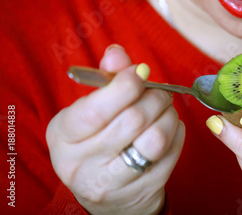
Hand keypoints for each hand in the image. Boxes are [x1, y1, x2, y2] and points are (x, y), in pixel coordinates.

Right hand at [46, 45, 184, 213]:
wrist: (108, 192)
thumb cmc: (98, 138)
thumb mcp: (90, 109)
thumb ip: (106, 79)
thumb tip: (116, 52)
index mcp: (62, 136)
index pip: (95, 110)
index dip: (124, 86)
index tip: (141, 71)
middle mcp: (80, 164)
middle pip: (133, 120)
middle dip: (154, 97)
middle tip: (159, 91)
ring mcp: (111, 183)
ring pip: (156, 139)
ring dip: (168, 115)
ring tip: (165, 108)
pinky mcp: (142, 191)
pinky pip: (171, 152)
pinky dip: (176, 132)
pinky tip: (169, 127)